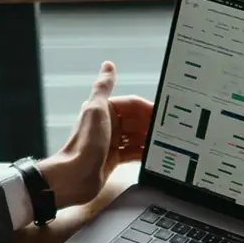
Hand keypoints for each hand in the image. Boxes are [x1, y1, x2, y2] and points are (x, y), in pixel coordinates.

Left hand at [37, 62, 153, 206]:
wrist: (75, 177)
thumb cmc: (84, 144)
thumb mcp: (96, 109)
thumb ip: (103, 86)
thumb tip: (108, 65)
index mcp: (103, 109)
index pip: (132, 105)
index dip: (148, 109)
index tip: (163, 116)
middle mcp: (107, 124)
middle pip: (136, 121)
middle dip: (151, 126)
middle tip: (168, 132)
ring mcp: (111, 142)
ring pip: (136, 137)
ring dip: (149, 140)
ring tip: (163, 144)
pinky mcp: (113, 159)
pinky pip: (133, 152)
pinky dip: (143, 153)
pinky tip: (153, 155)